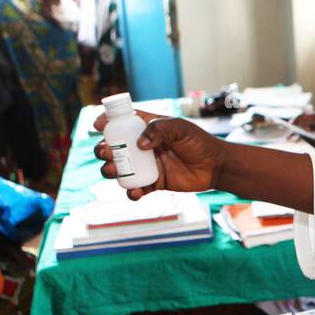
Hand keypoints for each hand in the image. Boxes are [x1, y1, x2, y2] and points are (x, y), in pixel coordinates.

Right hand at [93, 110, 226, 198]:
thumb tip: (139, 144)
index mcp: (146, 127)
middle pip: (113, 148)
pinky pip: (136, 189)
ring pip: (119, 169)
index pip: (120, 121)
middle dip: (103, 150)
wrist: (215, 166)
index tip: (98, 126)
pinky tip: (135, 192)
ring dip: (110, 171)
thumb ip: (159, 130)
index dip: (106, 122)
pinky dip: (131, 192)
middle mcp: (142, 146)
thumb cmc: (199, 142)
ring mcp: (146, 165)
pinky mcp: (154, 183)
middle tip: (107, 152)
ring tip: (114, 171)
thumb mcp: (180, 128)